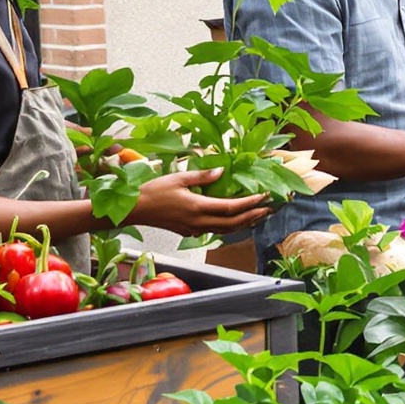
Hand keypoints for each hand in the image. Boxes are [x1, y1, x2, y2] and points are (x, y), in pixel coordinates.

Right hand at [128, 167, 272, 235]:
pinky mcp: (190, 231)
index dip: (250, 203)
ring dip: (245, 224)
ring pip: (226, 231)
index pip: (231, 208)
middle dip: (254, 216)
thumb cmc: (152, 192)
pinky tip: (237, 221)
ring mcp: (195, 229)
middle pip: (234, 223)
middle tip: (270, 209)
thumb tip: (221, 172)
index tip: (264, 197)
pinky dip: (231, 227)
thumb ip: (202, 176)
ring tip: (260, 216)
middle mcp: (199, 222)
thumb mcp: (178, 178)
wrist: (134, 210)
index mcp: (197, 207)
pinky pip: (216, 231)